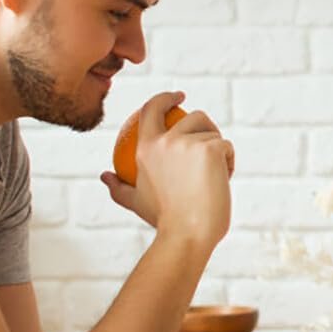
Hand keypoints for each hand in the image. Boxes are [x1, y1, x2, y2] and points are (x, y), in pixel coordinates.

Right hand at [102, 91, 234, 250]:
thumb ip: (118, 187)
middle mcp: (166, 140)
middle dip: (206, 126)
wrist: (188, 235)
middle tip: (212, 142)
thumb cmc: (164, 221)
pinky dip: (228, 162)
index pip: (152, 109)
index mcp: (146, 147)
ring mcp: (190, 142)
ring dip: (217, 150)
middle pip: (194, 116)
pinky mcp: (212, 148)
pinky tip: (224, 180)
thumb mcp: (136, 202)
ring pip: (213, 133)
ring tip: (216, 174)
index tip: (178, 97)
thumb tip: (104, 176)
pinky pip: (226, 147)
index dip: (166, 97)